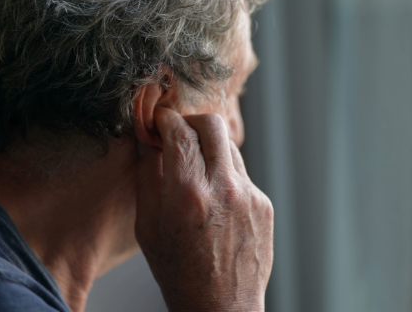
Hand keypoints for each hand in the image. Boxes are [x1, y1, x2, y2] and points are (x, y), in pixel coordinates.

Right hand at [135, 108, 273, 311]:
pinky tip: (213, 198)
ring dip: (209, 147)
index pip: (179, 131)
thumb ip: (148, 176)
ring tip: (195, 168)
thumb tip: (149, 142)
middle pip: (212, 123)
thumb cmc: (177, 271)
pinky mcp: (263, 204)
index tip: (159, 120)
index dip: (165, 119)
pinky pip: (240, 173)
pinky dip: (223, 174)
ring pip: (229, 146)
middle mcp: (223, 189)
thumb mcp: (147, 225)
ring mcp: (249, 195)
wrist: (220, 307)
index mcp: (188, 194)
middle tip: (179, 132)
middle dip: (191, 120)